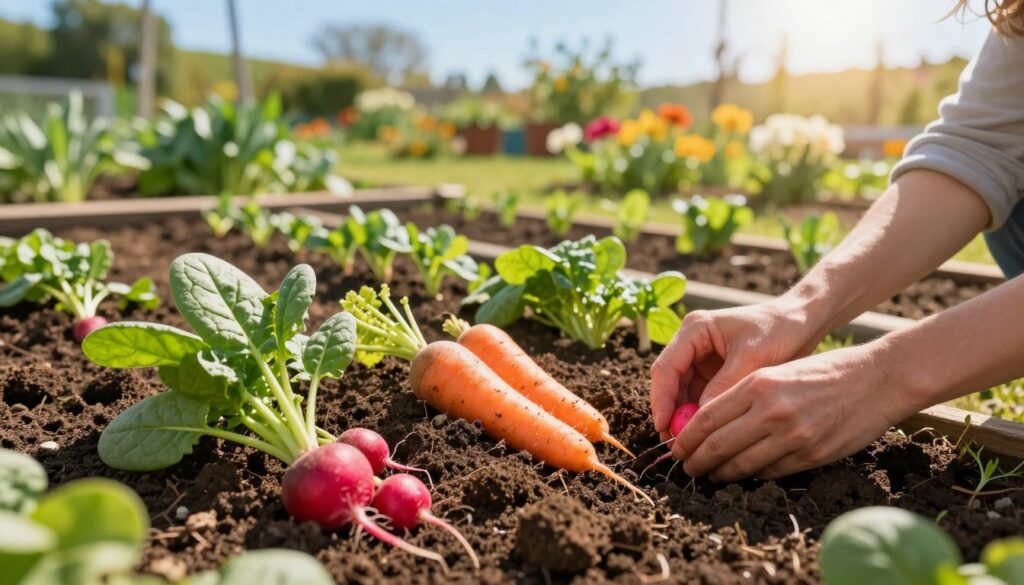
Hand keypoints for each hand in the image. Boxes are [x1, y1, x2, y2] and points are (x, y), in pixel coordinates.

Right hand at [650, 300, 820, 440]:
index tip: (665, 427)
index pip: (666, 368)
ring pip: (683, 394)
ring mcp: (702, 360)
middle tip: (677, 444)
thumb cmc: (779, 329)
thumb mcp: (752, 357)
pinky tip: (707, 435)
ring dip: (685, 418)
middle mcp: (692, 344)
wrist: (803, 322)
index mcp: (695, 330)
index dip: (662, 399)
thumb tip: (702, 420)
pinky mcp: (714, 374)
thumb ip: (725, 386)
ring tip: (692, 445)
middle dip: (672, 413)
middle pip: (670, 383)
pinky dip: (702, 416)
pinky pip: (700, 398)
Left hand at [671, 343, 916, 480]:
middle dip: (696, 461)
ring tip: (709, 475)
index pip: (707, 418)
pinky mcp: (811, 455)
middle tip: (686, 467)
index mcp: (758, 384)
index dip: (686, 438)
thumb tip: (709, 422)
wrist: (877, 379)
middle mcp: (772, 411)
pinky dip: (751, 475)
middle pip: (717, 446)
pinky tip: (742, 474)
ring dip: (720, 473)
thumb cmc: (825, 371)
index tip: (676, 447)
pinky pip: (769, 472)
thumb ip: (745, 394)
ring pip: (741, 465)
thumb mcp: (779, 371)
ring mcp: (792, 436)